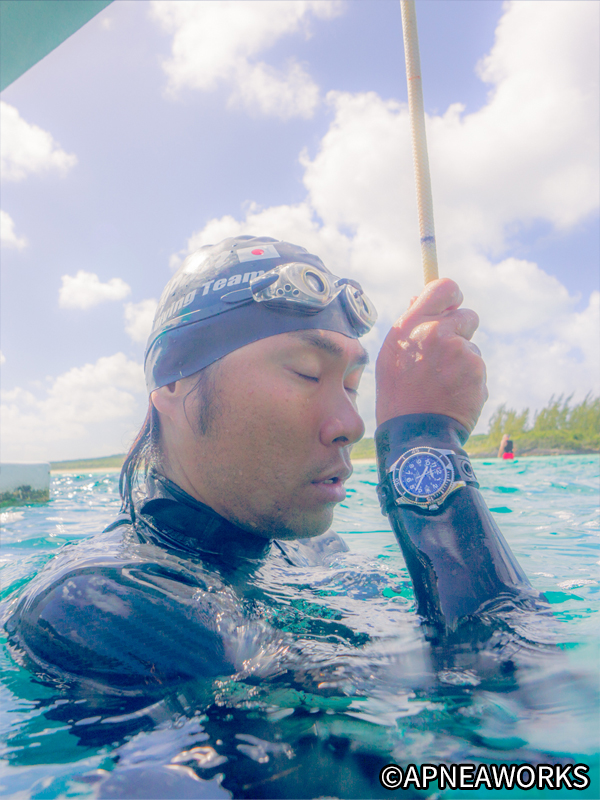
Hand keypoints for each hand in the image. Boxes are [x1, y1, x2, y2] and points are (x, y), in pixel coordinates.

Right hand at [375, 278, 487, 432]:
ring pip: (471, 347)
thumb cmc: (398, 394)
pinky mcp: (477, 371)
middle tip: (445, 356)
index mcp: (411, 325)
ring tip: (442, 384)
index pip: (443, 287)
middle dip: (461, 331)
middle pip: (467, 316)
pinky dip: (469, 380)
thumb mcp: (391, 355)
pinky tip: (452, 394)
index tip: (453, 305)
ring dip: (462, 361)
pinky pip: (477, 368)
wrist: (414, 434)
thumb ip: (409, 325)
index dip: (452, 295)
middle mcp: (436, 333)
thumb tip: (419, 298)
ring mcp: (460, 352)